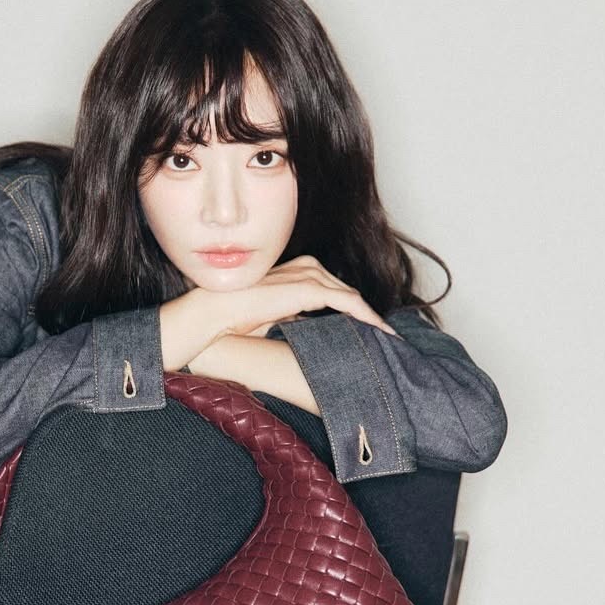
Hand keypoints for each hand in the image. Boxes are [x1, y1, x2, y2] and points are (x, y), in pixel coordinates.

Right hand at [218, 256, 398, 337]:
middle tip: (385, 336)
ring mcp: (309, 275)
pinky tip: (381, 331)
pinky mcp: (310, 288)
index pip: (334, 290)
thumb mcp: (274, 315)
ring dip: (371, 318)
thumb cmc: (238, 316)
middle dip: (366, 314)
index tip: (368, 329)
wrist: (217, 311)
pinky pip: (348, 302)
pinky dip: (368, 317)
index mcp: (298, 270)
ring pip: (351, 297)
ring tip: (388, 337)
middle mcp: (307, 267)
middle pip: (346, 292)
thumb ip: (294, 315)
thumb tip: (310, 329)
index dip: (353, 309)